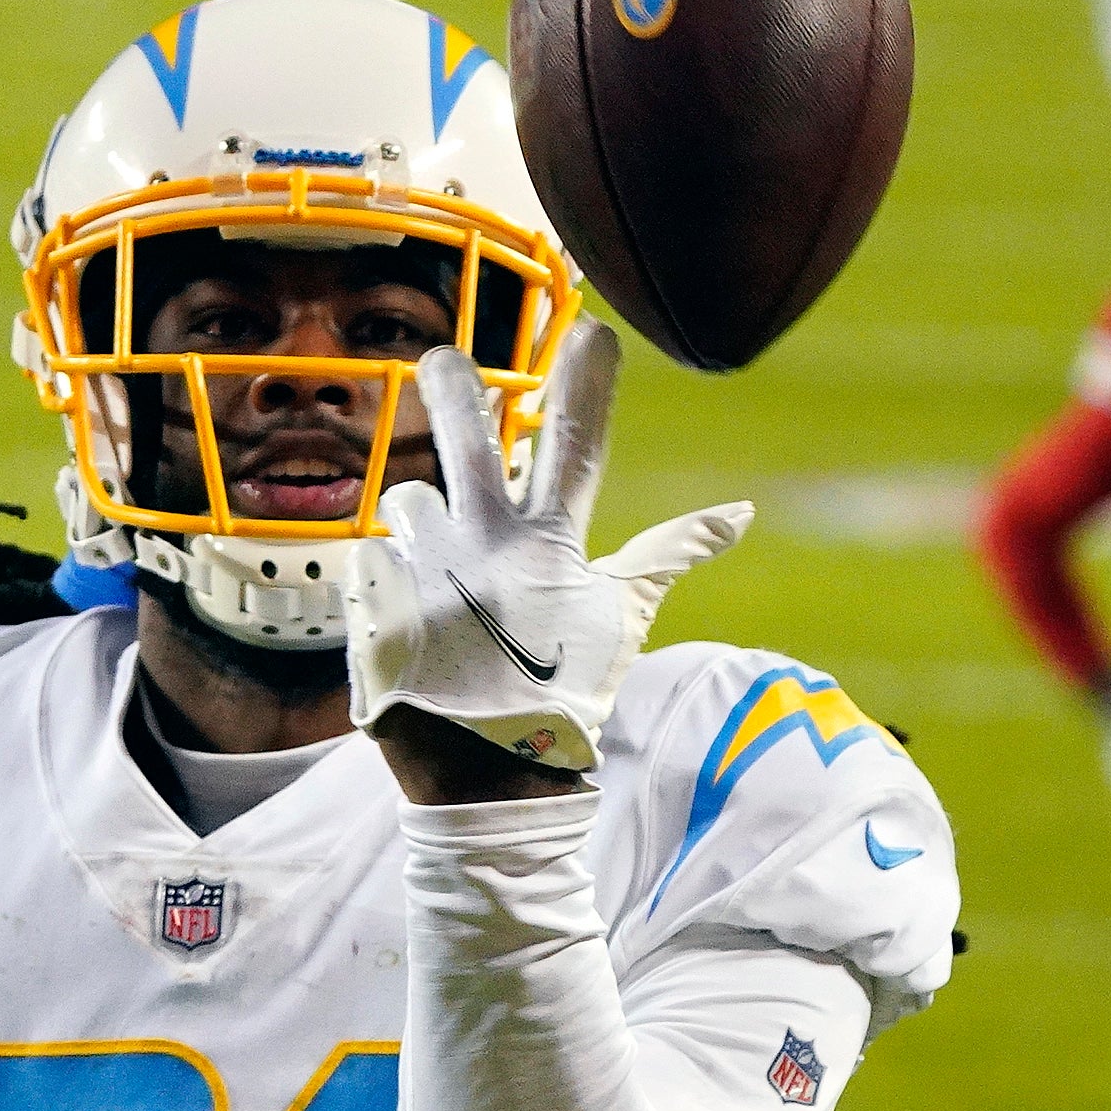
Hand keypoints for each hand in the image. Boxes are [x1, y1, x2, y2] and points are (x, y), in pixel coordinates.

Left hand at [345, 325, 750, 773]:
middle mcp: (482, 546)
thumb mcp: (622, 622)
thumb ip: (669, 554)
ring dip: (421, 515)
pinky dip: (387, 577)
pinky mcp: (373, 605)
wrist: (489, 784)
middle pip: (465, 434)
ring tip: (439, 564)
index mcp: (549, 547)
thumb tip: (741, 512)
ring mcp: (423, 573)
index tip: (594, 326)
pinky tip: (407, 615)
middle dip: (454, 384)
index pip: (576, 442)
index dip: (588, 379)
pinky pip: (369, 560)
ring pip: (408, 499)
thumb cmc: (564, 698)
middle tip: (442, 359)